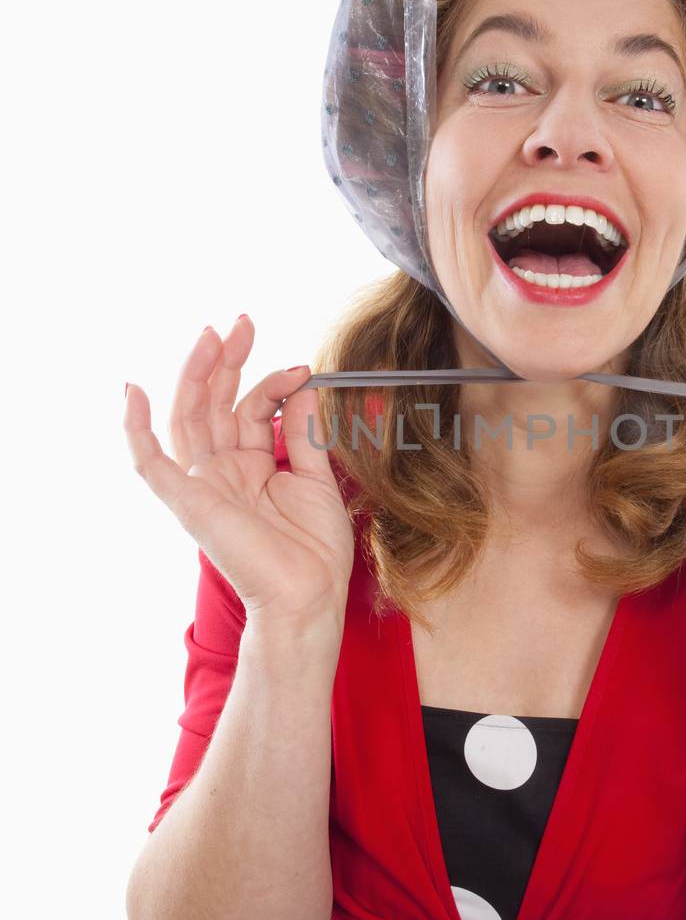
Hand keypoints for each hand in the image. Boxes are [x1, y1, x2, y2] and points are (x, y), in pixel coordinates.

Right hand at [124, 315, 353, 623]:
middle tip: (240, 323)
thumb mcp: (318, 479)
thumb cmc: (315, 551)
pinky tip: (132, 392)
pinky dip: (136, 429)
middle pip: (213, 403)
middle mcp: (224, 470)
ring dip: (194, 375)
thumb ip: (306, 432)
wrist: (309, 595)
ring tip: (209, 337)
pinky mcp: (188, 501)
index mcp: (253, 465)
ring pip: (187, 418)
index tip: (302, 368)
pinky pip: (151, 464)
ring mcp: (203, 483)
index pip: (252, 408)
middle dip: (225, 361)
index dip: (273, 382)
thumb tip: (304, 384)